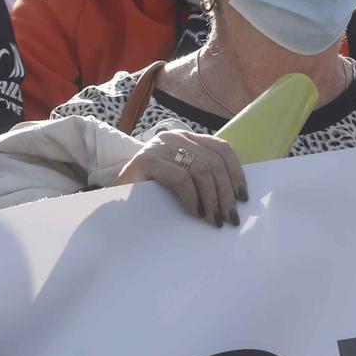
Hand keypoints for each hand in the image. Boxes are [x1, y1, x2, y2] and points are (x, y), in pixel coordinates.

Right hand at [113, 128, 247, 227]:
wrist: (111, 197)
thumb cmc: (150, 191)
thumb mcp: (181, 178)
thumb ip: (202, 176)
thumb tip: (234, 196)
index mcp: (186, 138)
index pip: (221, 148)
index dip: (236, 172)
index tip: (243, 197)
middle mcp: (174, 137)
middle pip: (214, 162)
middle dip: (226, 192)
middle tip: (230, 217)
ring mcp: (159, 147)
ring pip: (201, 169)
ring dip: (212, 198)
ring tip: (214, 219)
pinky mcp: (146, 161)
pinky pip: (180, 178)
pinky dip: (192, 197)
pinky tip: (195, 212)